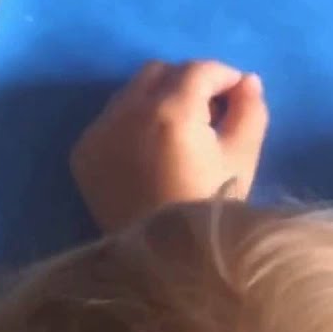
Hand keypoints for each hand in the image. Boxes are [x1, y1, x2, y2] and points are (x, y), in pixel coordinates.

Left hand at [70, 60, 268, 233]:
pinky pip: (111, 118)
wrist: (163, 261)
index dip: (223, 75)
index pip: (198, 70)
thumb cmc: (209, 207)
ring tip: (179, 130)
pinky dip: (133, 121)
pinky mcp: (83, 152)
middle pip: (161, 72)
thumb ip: (249, 110)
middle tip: (210, 110)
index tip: (237, 92)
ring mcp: (99, 131)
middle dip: (189, 81)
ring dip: (159, 97)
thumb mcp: (242, 158)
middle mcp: (128, 112)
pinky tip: (151, 149)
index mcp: (171, 112)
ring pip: (131, 91)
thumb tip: (246, 82)